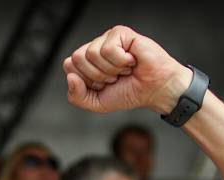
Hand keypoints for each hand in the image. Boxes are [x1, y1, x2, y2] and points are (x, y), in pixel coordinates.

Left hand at [63, 25, 192, 115]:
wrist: (155, 90)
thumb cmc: (128, 93)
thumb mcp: (96, 103)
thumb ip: (76, 96)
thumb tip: (70, 77)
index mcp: (86, 63)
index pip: (69, 66)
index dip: (85, 81)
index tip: (102, 85)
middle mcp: (95, 48)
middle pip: (77, 58)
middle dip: (96, 76)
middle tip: (114, 77)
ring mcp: (107, 39)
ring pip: (92, 53)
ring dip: (110, 69)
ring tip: (123, 70)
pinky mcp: (121, 33)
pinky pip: (109, 49)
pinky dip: (121, 61)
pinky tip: (131, 61)